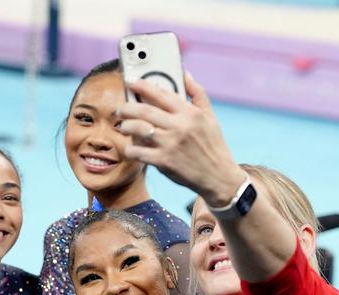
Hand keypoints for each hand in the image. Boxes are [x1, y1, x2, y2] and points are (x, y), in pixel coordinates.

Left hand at [118, 73, 247, 205]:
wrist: (218, 176)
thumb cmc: (213, 145)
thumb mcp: (210, 117)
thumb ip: (197, 93)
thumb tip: (185, 74)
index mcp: (190, 113)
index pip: (161, 93)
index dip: (142, 85)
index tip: (130, 82)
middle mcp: (179, 126)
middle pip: (144, 110)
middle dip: (127, 107)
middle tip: (121, 109)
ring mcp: (170, 144)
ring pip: (137, 129)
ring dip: (126, 126)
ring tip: (124, 126)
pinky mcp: (163, 162)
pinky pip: (138, 152)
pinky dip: (130, 149)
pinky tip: (131, 148)